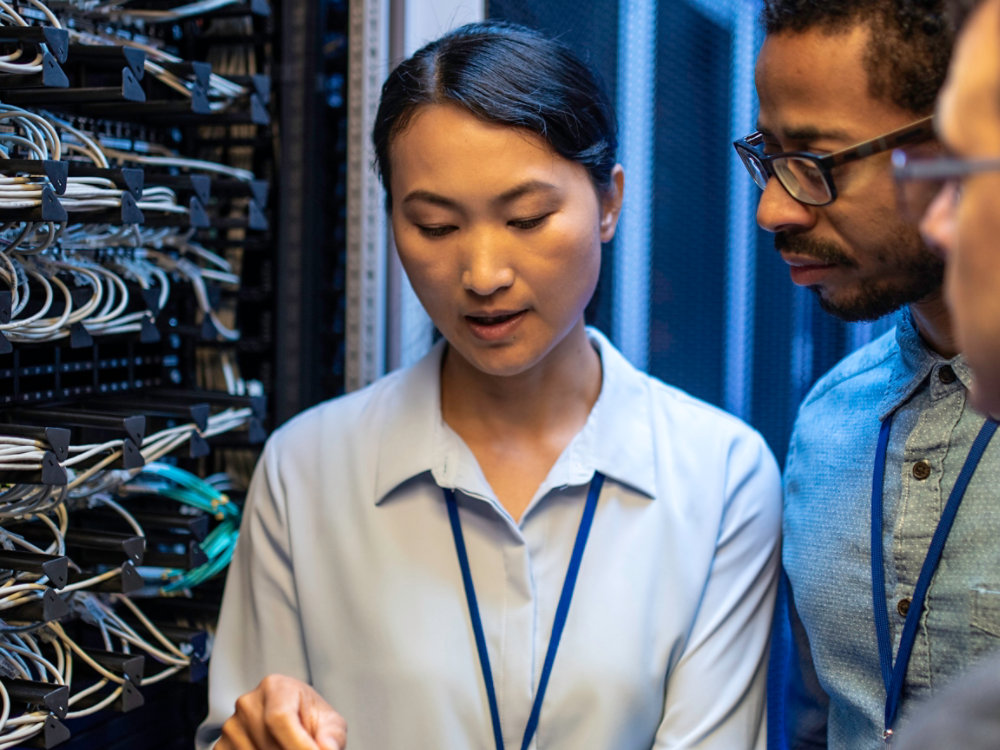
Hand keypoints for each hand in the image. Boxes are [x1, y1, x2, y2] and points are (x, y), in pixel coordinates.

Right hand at [217, 674, 346, 748]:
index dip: (298, 744)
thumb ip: (331, 736)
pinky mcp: (221, 746)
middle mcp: (248, 703)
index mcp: (275, 687)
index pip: (279, 718)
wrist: (291, 719)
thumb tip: (327, 749)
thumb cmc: (309, 718)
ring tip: (289, 746)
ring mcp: (231, 726)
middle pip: (267, 743)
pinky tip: (272, 749)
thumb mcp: (329, 723)